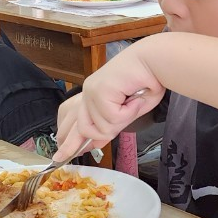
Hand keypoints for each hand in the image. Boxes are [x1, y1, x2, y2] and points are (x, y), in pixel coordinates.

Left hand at [53, 45, 164, 161]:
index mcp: (93, 95)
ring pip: (101, 128)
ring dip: (122, 121)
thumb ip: (111, 125)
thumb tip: (95, 143)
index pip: (75, 120)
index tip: (66, 154)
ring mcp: (92, 91)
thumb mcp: (127, 112)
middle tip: (62, 156)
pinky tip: (134, 100)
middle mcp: (88, 92)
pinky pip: (112, 118)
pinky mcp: (99, 90)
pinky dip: (128, 113)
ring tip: (133, 104)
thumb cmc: (147, 82)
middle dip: (76, 144)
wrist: (155, 61)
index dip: (71, 140)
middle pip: (79, 128)